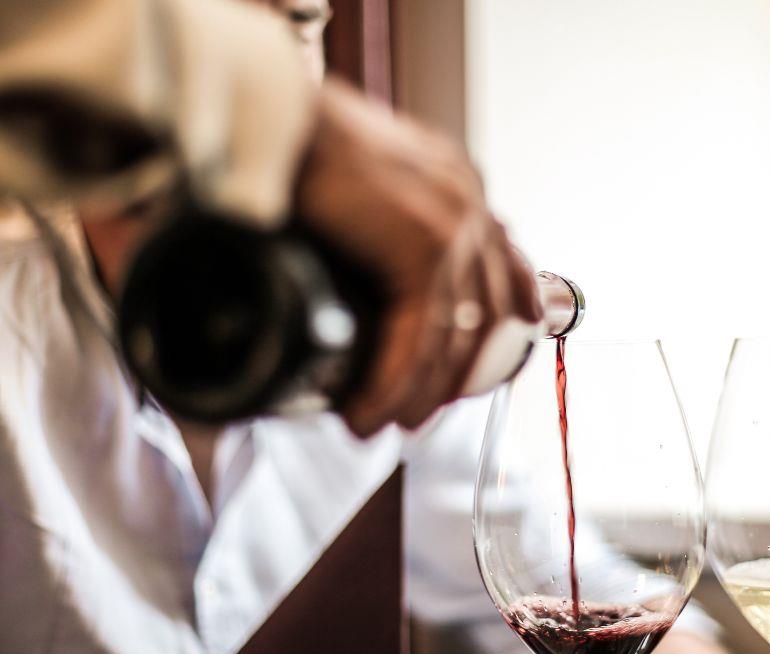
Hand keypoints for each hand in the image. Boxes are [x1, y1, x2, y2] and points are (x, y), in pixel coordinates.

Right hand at [294, 79, 540, 436]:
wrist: (265, 114)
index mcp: (457, 184)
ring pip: (452, 337)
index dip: (495, 332)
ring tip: (383, 423)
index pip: (503, 271)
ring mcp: (453, 223)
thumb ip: (382, 232)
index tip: (464, 377)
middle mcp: (466, 200)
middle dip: (453, 377)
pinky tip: (367, 410)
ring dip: (417, 392)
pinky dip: (391, 384)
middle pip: (488, 316)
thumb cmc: (294, 147)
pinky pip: (417, 338)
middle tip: (416, 414)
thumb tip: (370, 287)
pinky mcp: (423, 245)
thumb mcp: (358, 191)